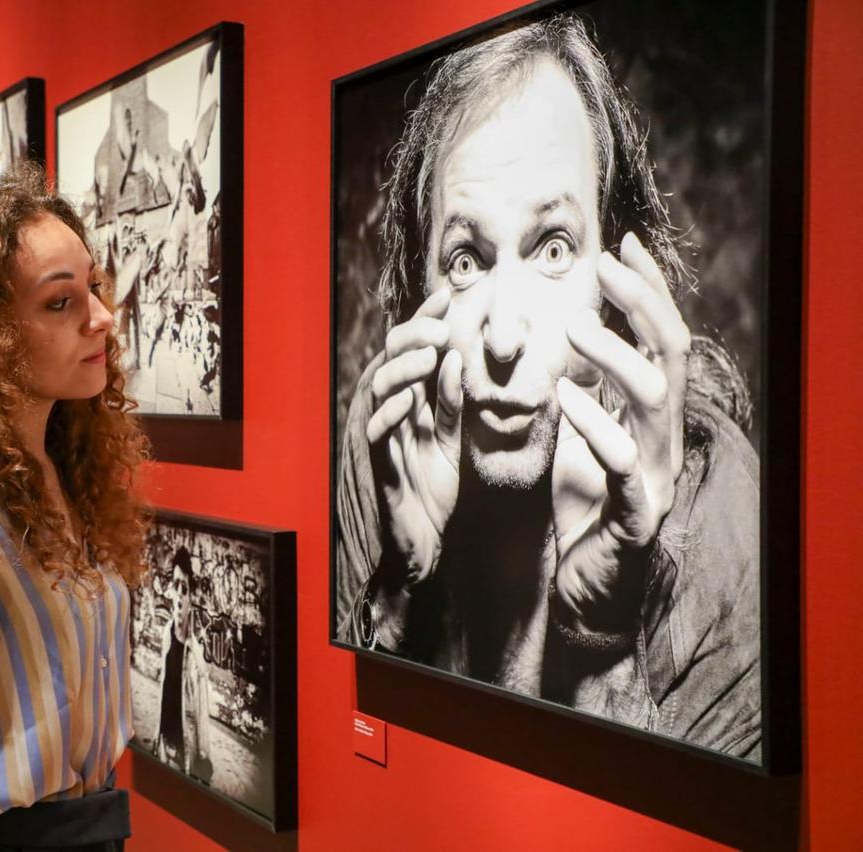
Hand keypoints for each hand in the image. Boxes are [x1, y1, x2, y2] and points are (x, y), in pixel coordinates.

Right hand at [366, 286, 463, 587]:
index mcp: (417, 399)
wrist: (427, 545)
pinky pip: (376, 435)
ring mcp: (385, 436)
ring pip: (381, 390)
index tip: (449, 294)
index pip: (418, 347)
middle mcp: (397, 411)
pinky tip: (406, 404)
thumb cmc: (442, 489)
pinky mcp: (381, 466)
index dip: (428, 319)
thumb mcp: (457, 438)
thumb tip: (462, 355)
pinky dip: (388, 417)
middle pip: (393, 359)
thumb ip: (457, 400)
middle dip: (413, 338)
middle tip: (440, 329)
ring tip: (429, 358)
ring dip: (402, 371)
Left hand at [551, 232, 689, 631]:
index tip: (619, 246)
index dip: (645, 292)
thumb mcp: (573, 440)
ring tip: (575, 328)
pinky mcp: (634, 515)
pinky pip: (621, 463)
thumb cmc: (577, 513)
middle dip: (642, 304)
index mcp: (647, 420)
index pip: (658, 341)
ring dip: (617, 357)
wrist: (578, 592)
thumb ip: (580, 391)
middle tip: (605, 264)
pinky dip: (594, 426)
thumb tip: (566, 334)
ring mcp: (653, 477)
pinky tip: (565, 400)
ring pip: (654, 401)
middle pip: (670, 356)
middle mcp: (660, 440)